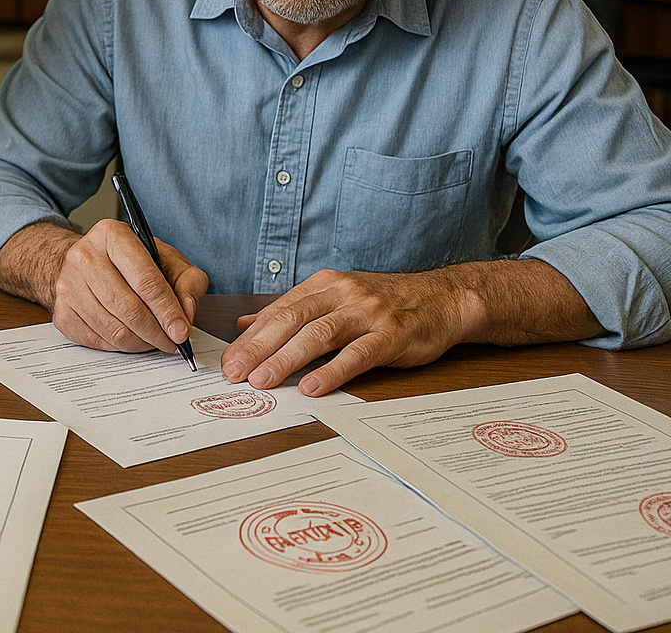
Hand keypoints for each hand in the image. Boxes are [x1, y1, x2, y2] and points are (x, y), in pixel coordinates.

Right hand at [48, 218, 208, 353]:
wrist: (88, 262)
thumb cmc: (131, 262)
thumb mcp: (167, 260)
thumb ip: (188, 283)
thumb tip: (185, 317)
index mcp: (113, 235)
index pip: (144, 279)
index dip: (167, 310)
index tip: (181, 331)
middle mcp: (84, 256)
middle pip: (127, 307)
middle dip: (156, 332)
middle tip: (172, 343)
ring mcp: (68, 285)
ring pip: (113, 329)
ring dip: (141, 343)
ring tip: (154, 340)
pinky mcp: (61, 312)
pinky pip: (97, 341)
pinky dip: (120, 347)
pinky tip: (131, 339)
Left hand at [220, 260, 600, 395]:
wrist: (444, 298)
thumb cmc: (385, 303)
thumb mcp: (335, 298)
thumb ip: (291, 311)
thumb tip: (245, 324)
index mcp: (324, 284)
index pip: (278, 311)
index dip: (250, 337)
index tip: (227, 361)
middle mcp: (342, 294)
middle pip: (291, 320)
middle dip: (258, 347)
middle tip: (233, 373)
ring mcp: (367, 313)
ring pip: (319, 335)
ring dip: (286, 359)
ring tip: (262, 380)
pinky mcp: (391, 335)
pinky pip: (357, 354)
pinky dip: (332, 371)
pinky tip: (312, 387)